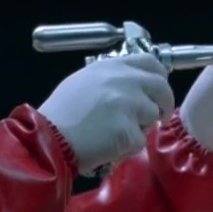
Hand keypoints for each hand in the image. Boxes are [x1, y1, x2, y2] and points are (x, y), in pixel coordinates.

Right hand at [38, 54, 173, 176]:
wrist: (48, 138)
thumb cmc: (60, 113)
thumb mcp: (83, 82)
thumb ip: (110, 80)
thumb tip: (132, 89)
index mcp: (111, 66)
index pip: (150, 62)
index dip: (158, 78)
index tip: (157, 91)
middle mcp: (124, 79)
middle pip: (162, 87)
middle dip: (164, 104)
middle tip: (158, 117)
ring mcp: (129, 104)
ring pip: (152, 116)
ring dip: (139, 128)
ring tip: (115, 134)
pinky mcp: (129, 130)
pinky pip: (140, 141)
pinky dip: (127, 148)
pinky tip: (108, 147)